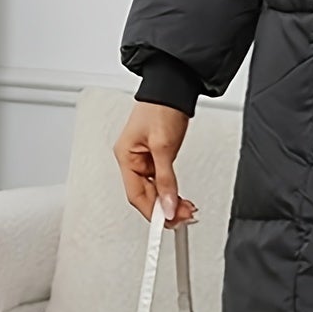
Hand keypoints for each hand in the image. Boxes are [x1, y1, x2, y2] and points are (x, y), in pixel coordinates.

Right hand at [114, 102, 199, 225]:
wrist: (172, 88)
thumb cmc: (161, 107)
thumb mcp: (164, 146)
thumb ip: (166, 179)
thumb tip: (169, 204)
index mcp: (125, 157)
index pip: (136, 195)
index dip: (152, 212)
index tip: (167, 223)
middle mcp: (132, 160)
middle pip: (145, 195)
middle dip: (164, 208)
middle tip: (183, 217)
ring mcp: (144, 158)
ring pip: (154, 190)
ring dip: (170, 202)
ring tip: (187, 210)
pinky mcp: (156, 156)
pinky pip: (161, 181)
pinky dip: (171, 191)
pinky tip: (180, 198)